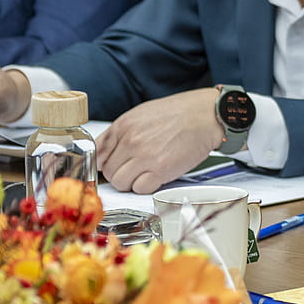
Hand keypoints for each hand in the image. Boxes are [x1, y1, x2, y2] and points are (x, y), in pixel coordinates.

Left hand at [96, 89, 221, 194]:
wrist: (206, 115)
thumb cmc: (179, 113)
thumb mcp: (142, 114)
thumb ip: (121, 133)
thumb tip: (104, 153)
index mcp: (124, 125)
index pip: (98, 154)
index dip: (105, 163)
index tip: (111, 166)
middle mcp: (131, 140)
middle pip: (108, 172)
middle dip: (120, 173)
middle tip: (135, 168)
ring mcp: (144, 156)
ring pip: (120, 183)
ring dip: (131, 182)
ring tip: (146, 172)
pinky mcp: (160, 171)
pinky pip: (139, 189)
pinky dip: (146, 186)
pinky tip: (156, 175)